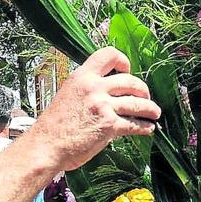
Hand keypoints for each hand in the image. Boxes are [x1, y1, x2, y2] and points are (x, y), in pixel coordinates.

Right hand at [28, 47, 160, 171]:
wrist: (45, 146)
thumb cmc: (53, 127)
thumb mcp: (67, 95)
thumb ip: (86, 89)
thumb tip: (105, 92)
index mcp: (82, 76)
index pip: (109, 55)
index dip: (123, 61)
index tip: (127, 69)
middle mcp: (94, 87)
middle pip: (130, 81)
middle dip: (143, 90)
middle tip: (145, 97)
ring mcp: (103, 105)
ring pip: (137, 103)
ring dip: (150, 109)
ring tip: (155, 113)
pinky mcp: (109, 125)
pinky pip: (135, 124)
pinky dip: (145, 127)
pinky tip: (148, 129)